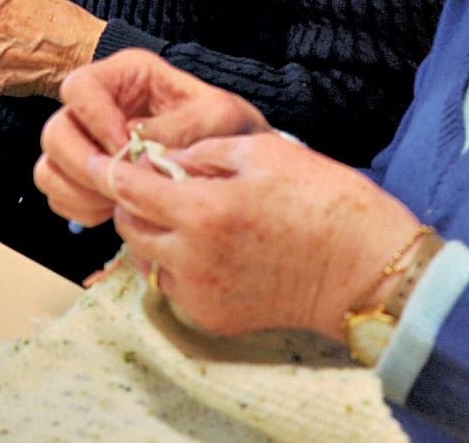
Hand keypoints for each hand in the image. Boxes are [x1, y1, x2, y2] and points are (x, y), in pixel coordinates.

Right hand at [34, 49, 270, 227]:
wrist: (234, 159)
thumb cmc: (225, 126)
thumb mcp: (219, 116)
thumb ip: (181, 129)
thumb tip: (136, 153)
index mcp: (125, 76)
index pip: (79, 88)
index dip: (96, 121)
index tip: (127, 149)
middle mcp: (96, 105)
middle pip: (55, 131)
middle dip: (82, 166)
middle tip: (116, 189)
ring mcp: (86, 141)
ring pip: (49, 166)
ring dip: (77, 191)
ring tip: (116, 204)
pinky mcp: (84, 174)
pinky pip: (58, 192)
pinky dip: (78, 207)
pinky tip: (113, 211)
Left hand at [95, 131, 423, 339]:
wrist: (367, 271)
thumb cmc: (325, 201)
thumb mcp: (263, 152)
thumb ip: (203, 151)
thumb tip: (165, 157)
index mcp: (203, 210)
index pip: (129, 188)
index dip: (111, 168)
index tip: (101, 158)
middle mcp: (193, 257)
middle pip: (131, 226)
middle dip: (134, 202)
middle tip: (157, 184)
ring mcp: (202, 294)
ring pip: (147, 259)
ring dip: (153, 235)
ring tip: (186, 215)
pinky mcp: (215, 318)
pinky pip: (173, 287)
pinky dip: (176, 265)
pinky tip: (207, 248)